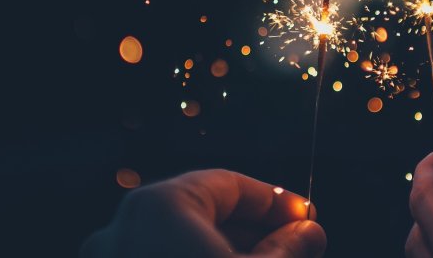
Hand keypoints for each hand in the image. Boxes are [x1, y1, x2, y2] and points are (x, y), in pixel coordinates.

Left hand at [82, 169, 325, 257]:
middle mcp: (122, 227)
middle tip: (295, 244)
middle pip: (201, 213)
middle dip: (252, 229)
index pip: (228, 185)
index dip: (275, 200)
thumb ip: (288, 248)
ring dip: (225, 248)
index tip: (306, 217)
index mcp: (157, 207)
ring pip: (178, 242)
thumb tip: (310, 230)